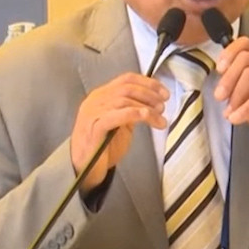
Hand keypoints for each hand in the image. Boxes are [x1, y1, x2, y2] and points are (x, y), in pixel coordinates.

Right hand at [70, 73, 167, 191]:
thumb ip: (130, 110)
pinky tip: (147, 117)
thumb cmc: (102, 147)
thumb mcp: (119, 124)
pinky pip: (118, 115)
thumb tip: (153, 103)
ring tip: (160, 118)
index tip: (164, 93)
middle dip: (150, 94)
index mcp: (101, 96)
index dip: (148, 83)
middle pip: (127, 88)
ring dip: (147, 107)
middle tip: (163, 106)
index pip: (126, 79)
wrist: (83, 168)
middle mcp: (95, 100)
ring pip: (125, 100)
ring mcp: (93, 112)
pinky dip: (135, 113)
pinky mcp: (95, 126)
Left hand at [214, 37, 248, 147]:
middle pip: (245, 59)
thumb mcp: (246, 97)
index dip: (229, 53)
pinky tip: (237, 117)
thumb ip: (235, 85)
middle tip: (219, 97)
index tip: (219, 69)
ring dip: (236, 95)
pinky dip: (246, 107)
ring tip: (230, 111)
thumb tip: (221, 85)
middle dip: (228, 79)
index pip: (245, 44)